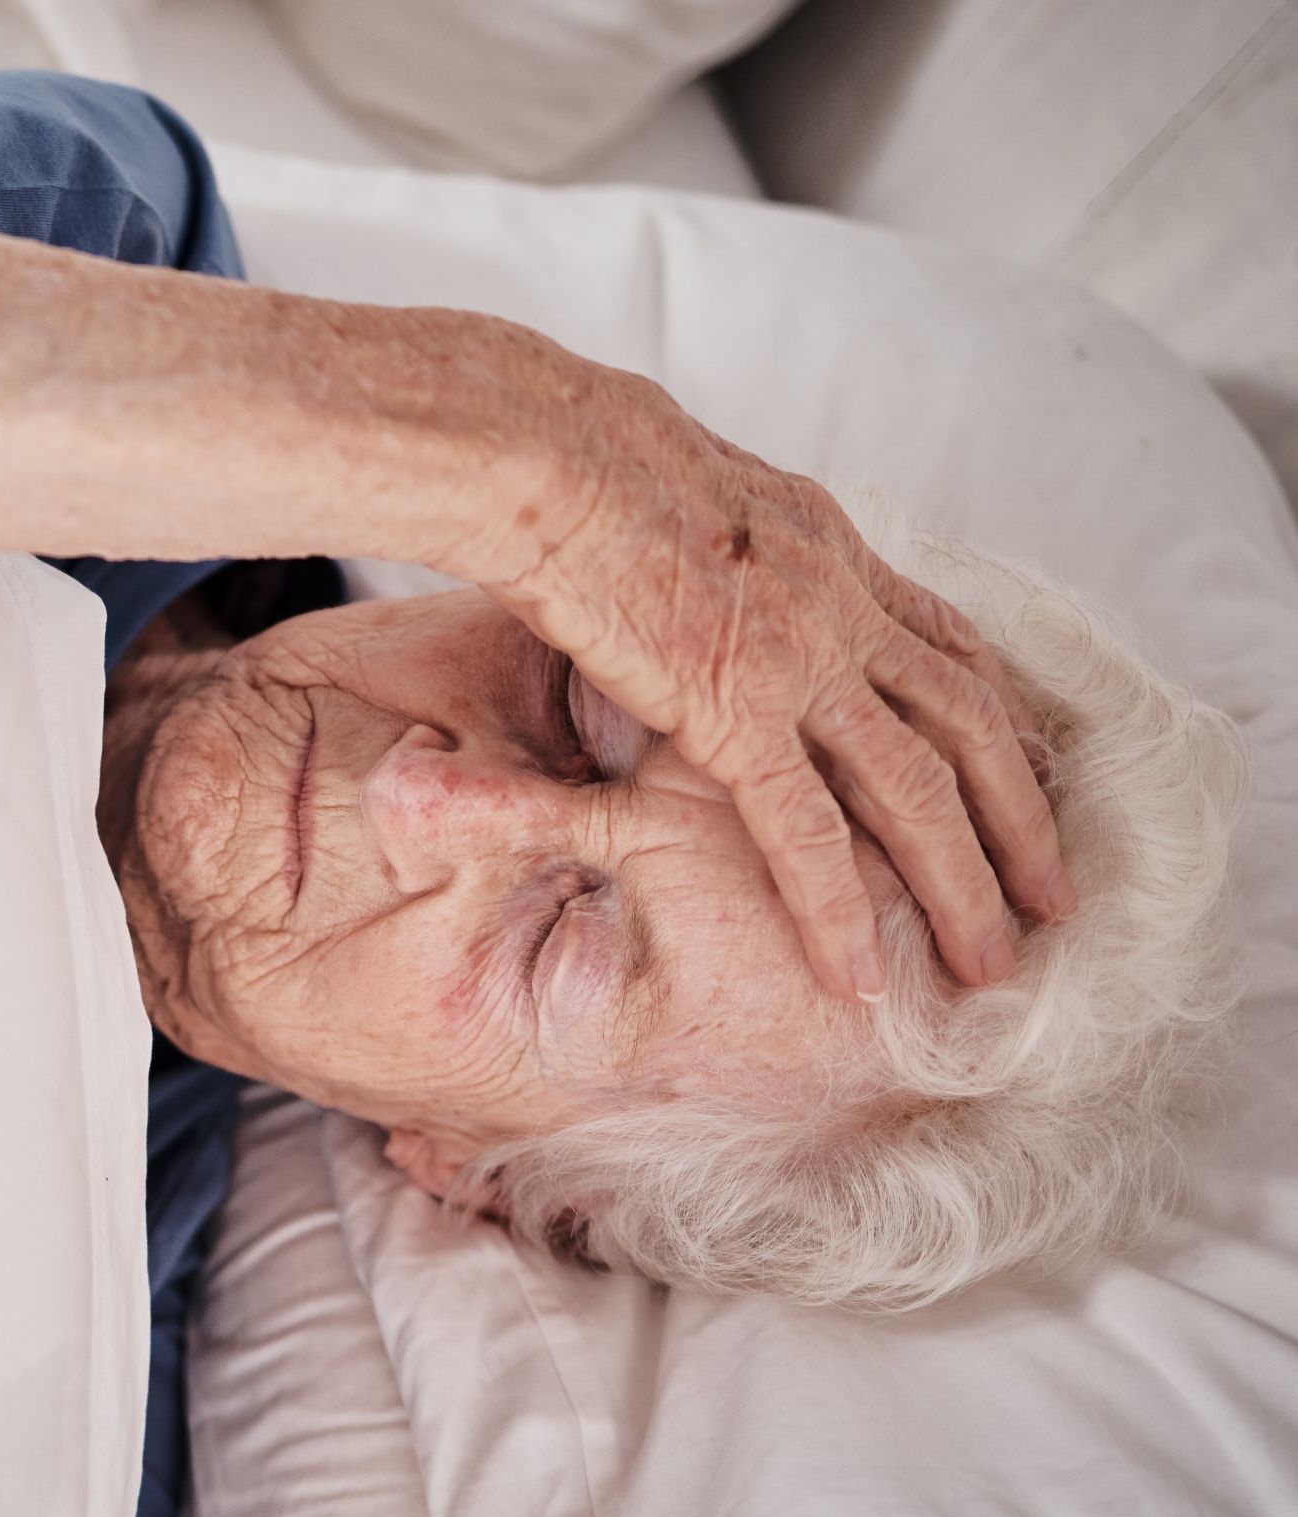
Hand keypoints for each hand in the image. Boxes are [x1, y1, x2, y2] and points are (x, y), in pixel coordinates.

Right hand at [483, 364, 1075, 1002]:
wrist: (548, 457)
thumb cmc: (574, 461)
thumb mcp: (686, 490)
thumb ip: (720, 545)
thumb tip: (695, 566)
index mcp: (829, 543)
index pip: (943, 640)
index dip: (992, 716)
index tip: (1022, 774)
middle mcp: (841, 599)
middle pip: (968, 721)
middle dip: (1020, 815)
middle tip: (1052, 892)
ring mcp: (801, 657)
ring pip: (921, 786)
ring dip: (966, 882)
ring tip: (993, 960)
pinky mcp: (736, 708)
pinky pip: (807, 829)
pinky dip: (840, 910)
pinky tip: (857, 975)